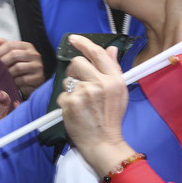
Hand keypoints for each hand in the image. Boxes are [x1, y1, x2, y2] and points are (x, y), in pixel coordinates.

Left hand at [0, 38, 44, 97]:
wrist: (34, 83)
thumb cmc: (22, 68)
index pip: (11, 44)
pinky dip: (14, 82)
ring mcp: (37, 66)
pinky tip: (11, 83)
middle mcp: (34, 54)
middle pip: (14, 55)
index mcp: (27, 46)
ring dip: (7, 73)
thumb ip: (5, 47)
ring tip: (1, 76)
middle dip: (2, 62)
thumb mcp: (14, 55)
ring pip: (18, 67)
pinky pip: (22, 79)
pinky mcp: (38, 78)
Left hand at [57, 34, 135, 176]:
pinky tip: (76, 111)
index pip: (97, 53)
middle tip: (81, 83)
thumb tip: (111, 49)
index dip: (83, 43)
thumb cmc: (111, 118)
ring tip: (82, 102)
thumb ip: (114, 69)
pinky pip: (62, 94)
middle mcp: (99, 84)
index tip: (74, 39)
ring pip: (68, 79)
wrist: (103, 143)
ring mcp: (83, 93)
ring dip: (71, 88)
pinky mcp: (70, 103)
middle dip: (75, 70)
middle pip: (77, 62)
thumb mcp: (120, 92)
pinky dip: (66, 102)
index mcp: (114, 80)